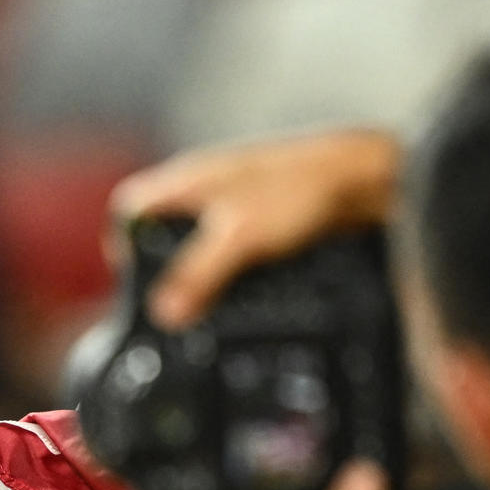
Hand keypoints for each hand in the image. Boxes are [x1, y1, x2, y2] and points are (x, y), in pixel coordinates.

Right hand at [108, 129, 403, 328]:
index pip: (131, 208)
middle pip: (163, 230)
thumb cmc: (301, 188)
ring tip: (210, 303)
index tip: (134, 281)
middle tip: (175, 303)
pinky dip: (234, 270)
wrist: (365, 177)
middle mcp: (207, 187)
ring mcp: (236, 201)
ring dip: (202, 272)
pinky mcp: (265, 219)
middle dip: (165, 268)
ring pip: (200, 241)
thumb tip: (165, 312)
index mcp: (187, 180)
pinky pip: (234, 248)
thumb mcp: (238, 236)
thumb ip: (197, 274)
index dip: (123, 244)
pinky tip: (248, 290)